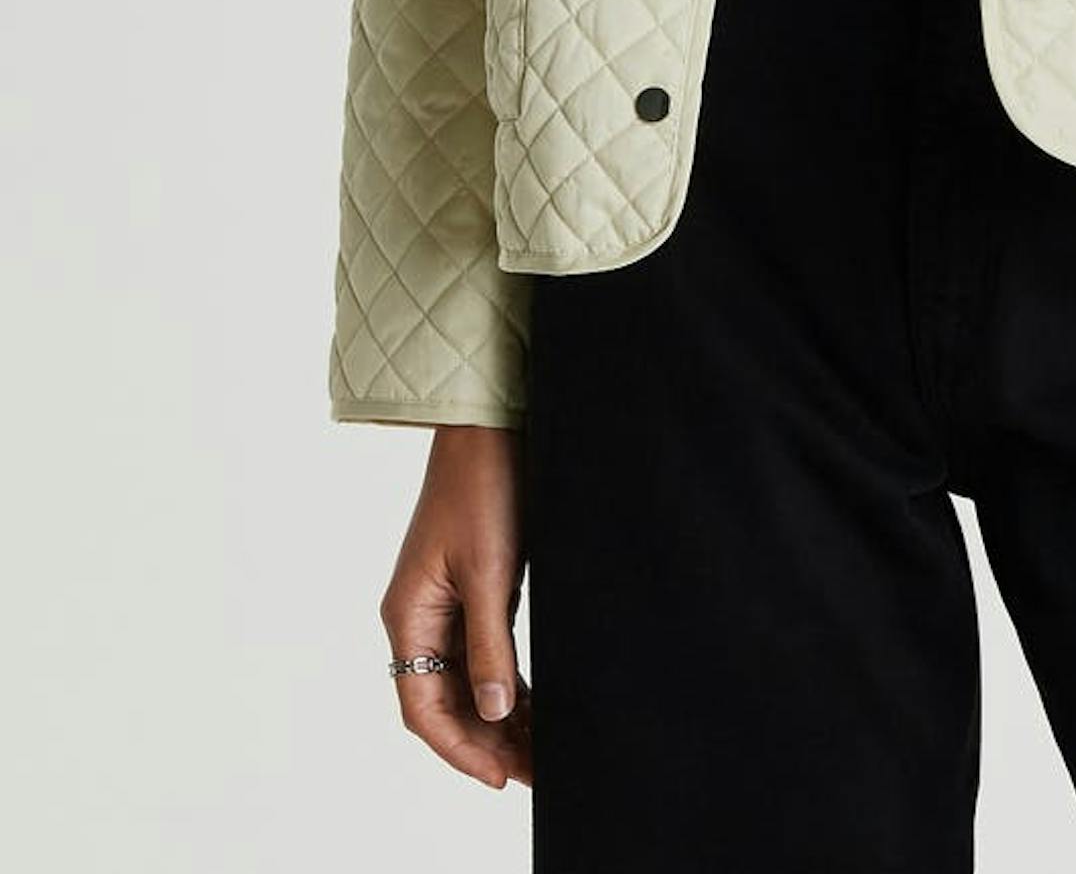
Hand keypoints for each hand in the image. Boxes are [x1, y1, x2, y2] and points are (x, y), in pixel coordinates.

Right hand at [379, 425, 532, 788]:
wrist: (489, 427)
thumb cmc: (482, 487)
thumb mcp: (489, 570)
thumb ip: (490, 643)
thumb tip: (492, 711)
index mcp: (407, 614)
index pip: (423, 708)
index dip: (460, 748)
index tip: (499, 777)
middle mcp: (419, 617)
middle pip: (444, 702)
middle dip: (484, 742)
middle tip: (532, 772)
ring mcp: (444, 606)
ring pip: (465, 683)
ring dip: (496, 718)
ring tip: (537, 750)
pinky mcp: (471, 591)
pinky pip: (481, 654)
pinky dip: (504, 684)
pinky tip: (531, 708)